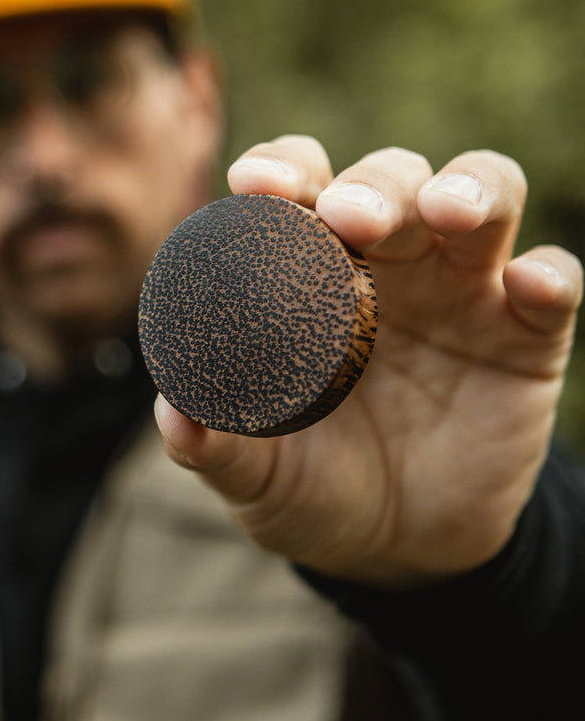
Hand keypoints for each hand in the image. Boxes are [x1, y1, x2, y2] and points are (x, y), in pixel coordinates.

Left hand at [153, 137, 582, 587]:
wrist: (401, 551)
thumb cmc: (317, 488)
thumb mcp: (262, 478)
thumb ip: (220, 446)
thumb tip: (174, 414)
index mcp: (313, 272)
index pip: (300, 189)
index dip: (282, 170)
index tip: (257, 186)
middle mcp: (392, 262)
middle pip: (390, 178)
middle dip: (371, 184)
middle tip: (348, 218)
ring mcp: (465, 290)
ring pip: (483, 194)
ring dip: (468, 188)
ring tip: (445, 211)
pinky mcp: (528, 335)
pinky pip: (553, 282)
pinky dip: (549, 274)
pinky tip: (528, 287)